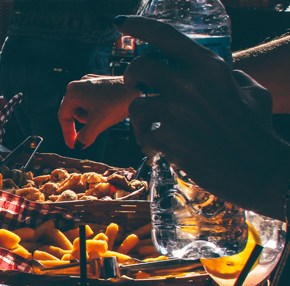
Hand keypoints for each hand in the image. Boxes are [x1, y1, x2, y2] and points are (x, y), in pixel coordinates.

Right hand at [58, 75, 137, 148]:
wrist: (139, 89)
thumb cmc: (117, 101)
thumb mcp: (98, 123)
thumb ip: (85, 136)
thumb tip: (78, 145)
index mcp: (73, 91)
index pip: (63, 116)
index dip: (67, 133)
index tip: (73, 145)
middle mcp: (79, 84)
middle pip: (74, 112)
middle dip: (84, 123)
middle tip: (96, 127)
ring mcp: (89, 82)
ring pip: (84, 107)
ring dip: (92, 116)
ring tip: (106, 115)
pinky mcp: (99, 84)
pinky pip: (93, 101)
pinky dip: (98, 110)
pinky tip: (109, 110)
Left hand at [117, 15, 289, 218]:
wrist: (256, 170)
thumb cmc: (256, 131)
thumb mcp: (251, 93)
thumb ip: (231, 77)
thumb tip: (222, 71)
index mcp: (210, 68)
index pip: (166, 36)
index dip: (138, 26)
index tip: (120, 23)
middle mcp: (190, 84)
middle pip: (139, 67)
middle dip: (131, 77)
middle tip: (137, 88)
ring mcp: (176, 111)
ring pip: (135, 105)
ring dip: (140, 119)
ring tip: (154, 129)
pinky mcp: (166, 138)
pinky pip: (143, 136)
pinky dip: (149, 144)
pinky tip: (163, 150)